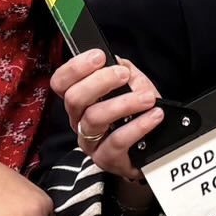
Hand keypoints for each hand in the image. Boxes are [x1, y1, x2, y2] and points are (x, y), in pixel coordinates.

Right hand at [50, 49, 162, 181]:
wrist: (155, 148)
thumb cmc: (138, 115)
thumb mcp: (134, 87)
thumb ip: (124, 70)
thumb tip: (117, 60)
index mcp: (81, 101)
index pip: (61, 82)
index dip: (75, 67)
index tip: (99, 56)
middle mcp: (79, 121)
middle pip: (74, 98)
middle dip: (100, 81)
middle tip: (124, 75)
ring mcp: (90, 141)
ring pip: (94, 118)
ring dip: (123, 103)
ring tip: (147, 98)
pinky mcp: (106, 158)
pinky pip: (117, 141)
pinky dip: (138, 126)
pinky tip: (154, 116)